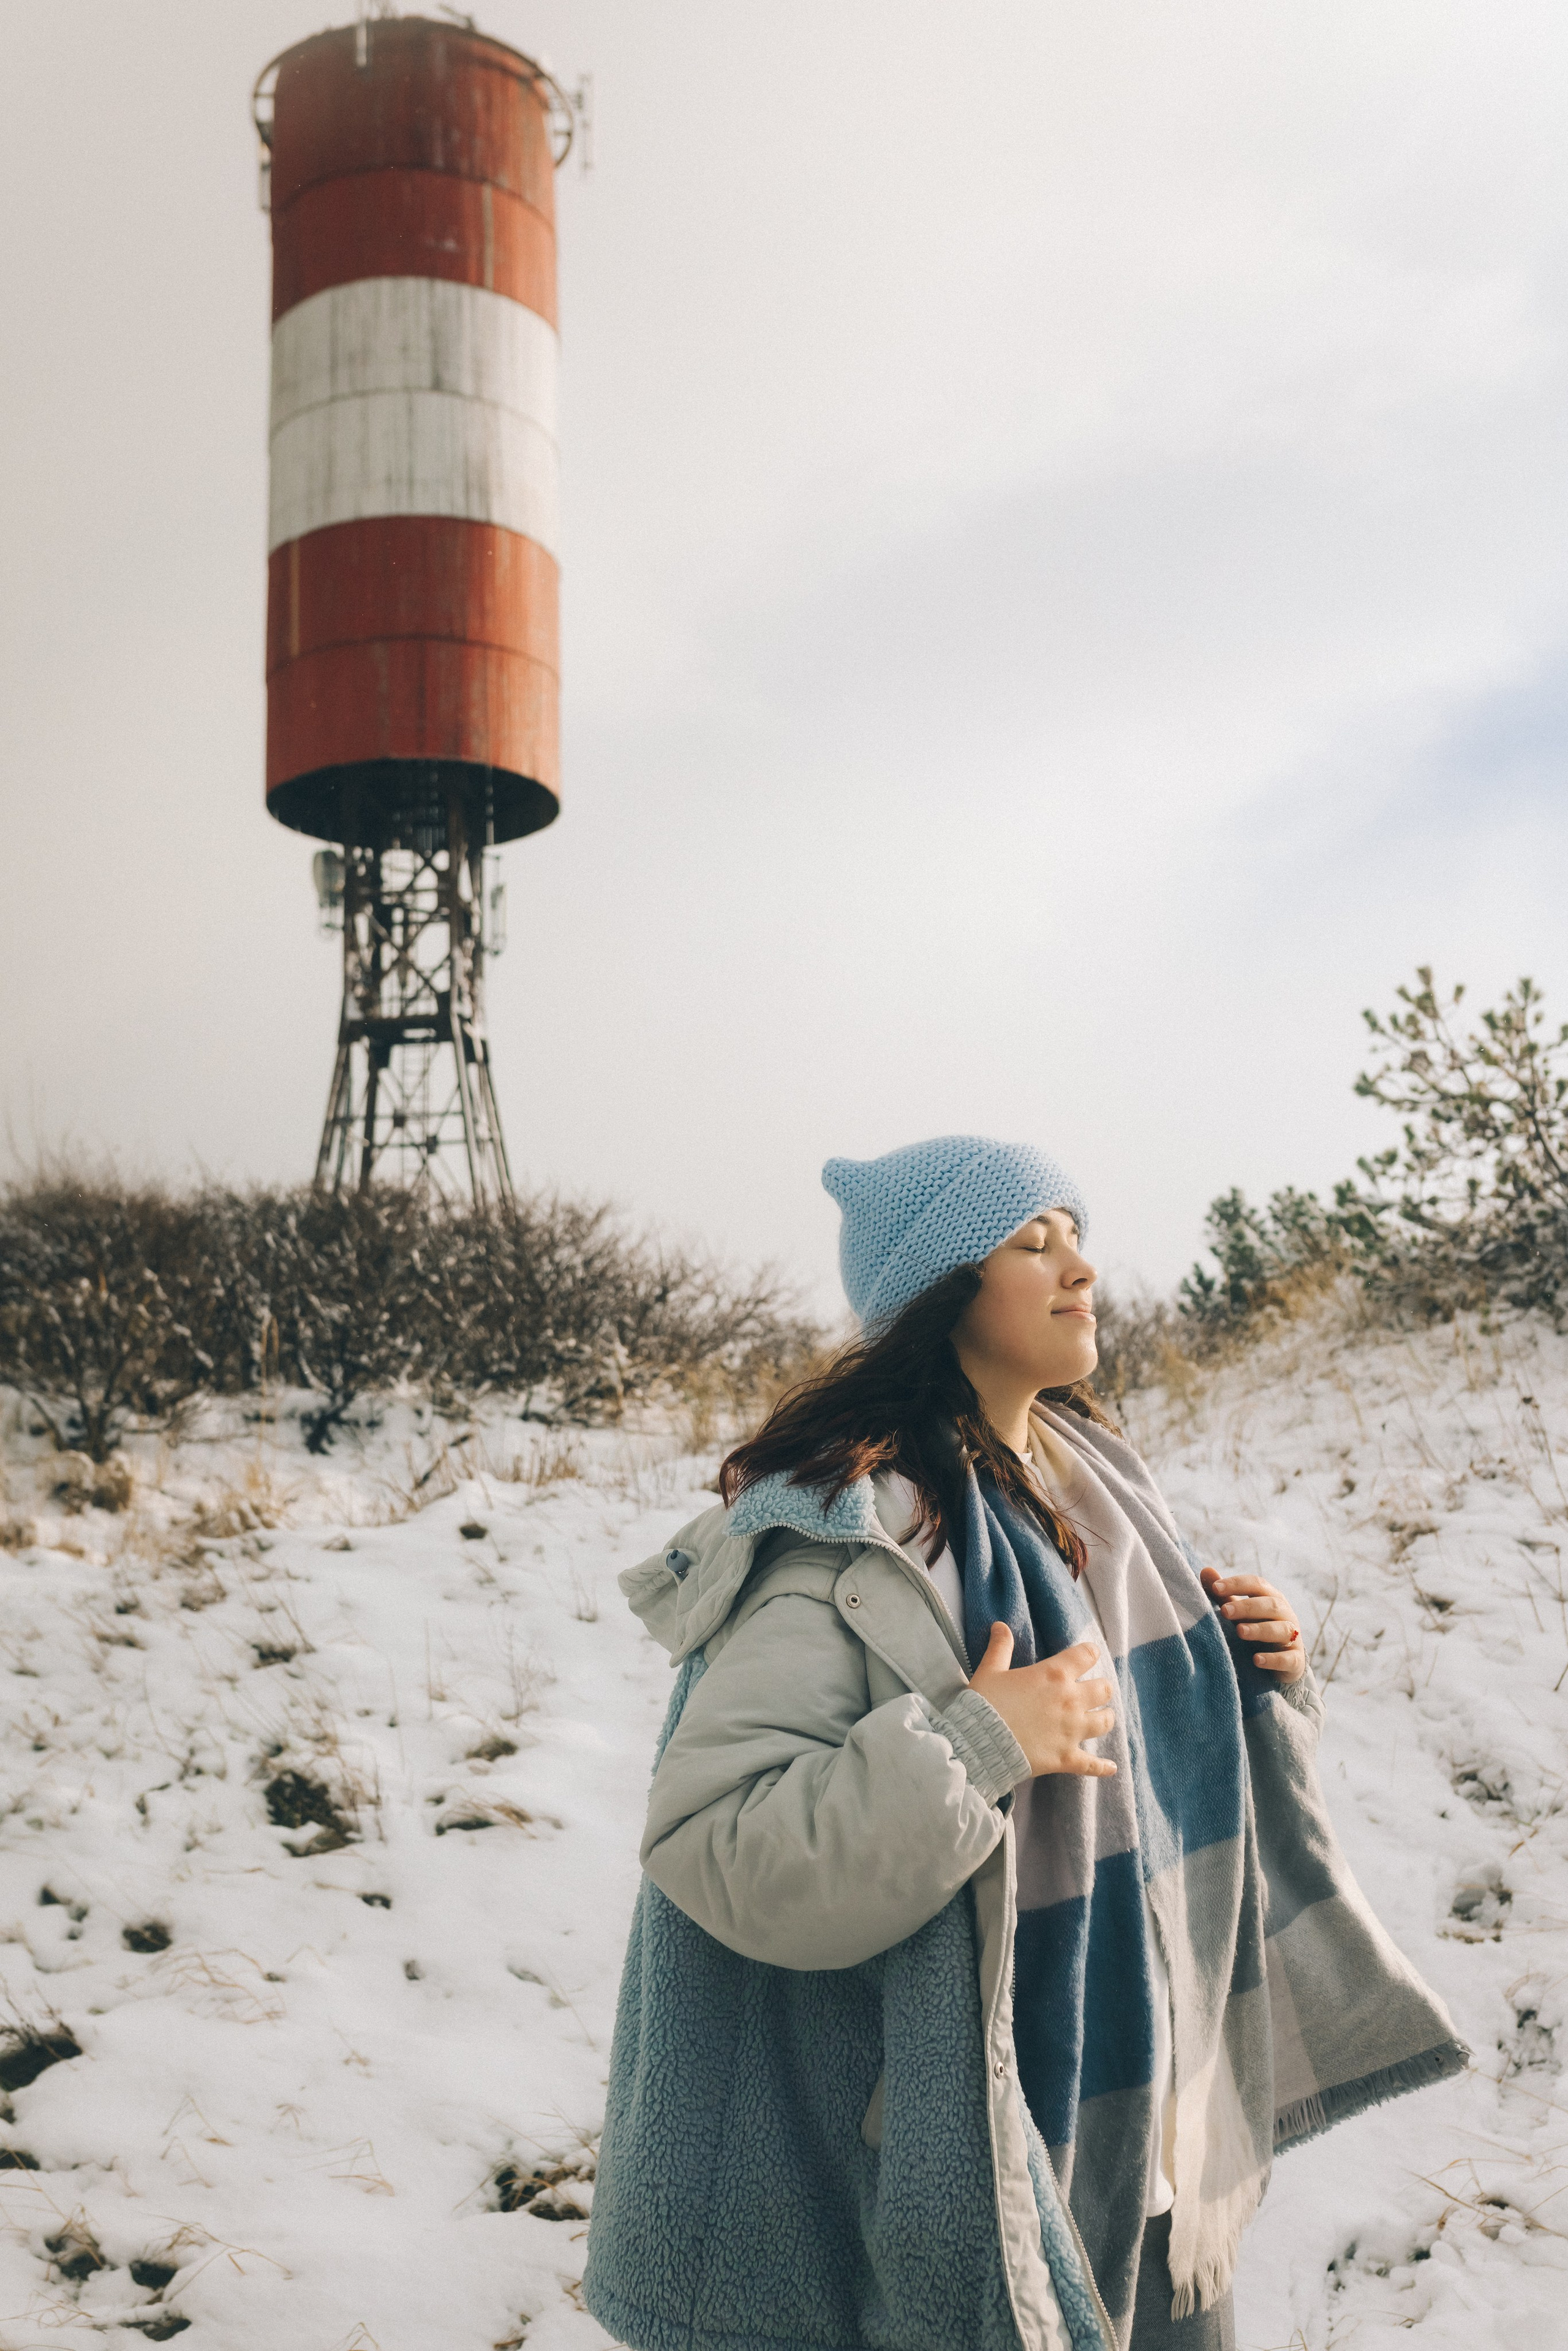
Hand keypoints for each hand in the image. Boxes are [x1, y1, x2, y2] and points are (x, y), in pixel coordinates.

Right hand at [969, 1623, 1116, 1777]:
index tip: (1088, 1655)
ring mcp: (1072, 1730)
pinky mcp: (1067, 1757)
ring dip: (1104, 1719)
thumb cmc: (986, 1704)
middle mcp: (1070, 1700)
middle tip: (1092, 1691)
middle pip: (1103, 1689)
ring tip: (1100, 1719)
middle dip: (1100, 1688)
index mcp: (1054, 1674)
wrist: (980, 1742)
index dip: (1089, 1653)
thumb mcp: (990, 1670)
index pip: (1086, 1655)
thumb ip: (1000, 1647)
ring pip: (1104, 1722)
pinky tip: (1111, 1767)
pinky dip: (1103, 1767)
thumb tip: (1000, 1625)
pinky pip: (1092, 1764)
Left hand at [1201, 1567, 1305, 1680]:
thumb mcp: (1241, 1611)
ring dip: (1260, 1629)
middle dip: (1247, 1607)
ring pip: (1281, 1629)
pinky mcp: (1296, 1660)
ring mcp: (1293, 1637)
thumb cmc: (1258, 1626)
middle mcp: (1285, 1614)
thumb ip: (1225, 1594)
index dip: (1237, 1584)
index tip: (1215, 1587)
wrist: (1284, 1659)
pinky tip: (1256, 1660)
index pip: (1257, 1584)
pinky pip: (1288, 1658)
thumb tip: (1205, 1571)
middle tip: (1224, 1611)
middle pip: (1270, 1605)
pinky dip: (1273, 1659)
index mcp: (1271, 1597)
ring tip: (1240, 1631)